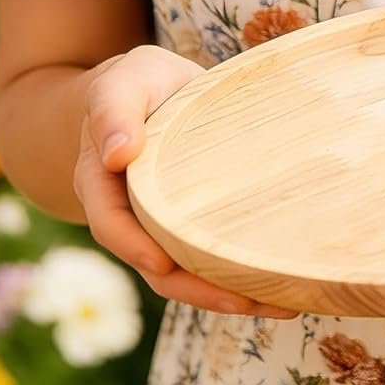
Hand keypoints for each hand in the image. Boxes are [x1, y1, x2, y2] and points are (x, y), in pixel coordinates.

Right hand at [75, 44, 298, 318]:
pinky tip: (282, 286)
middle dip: (197, 289)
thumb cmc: (137, 84)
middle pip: (155, 266)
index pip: (112, 223)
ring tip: (282, 302)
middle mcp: (128, 216)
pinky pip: (209, 259)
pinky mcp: (190, 227)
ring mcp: (161, 227)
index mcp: (102, 183)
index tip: (163, 264)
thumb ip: (113, 110)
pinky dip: (240, 276)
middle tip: (244, 302)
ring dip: (229, 293)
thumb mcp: (122, 83)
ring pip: (186, 274)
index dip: (134, 246)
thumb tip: (116, 154)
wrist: (153, 90)